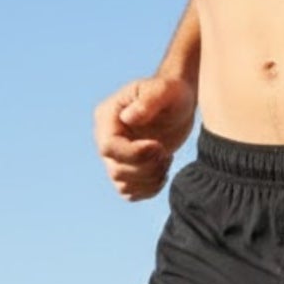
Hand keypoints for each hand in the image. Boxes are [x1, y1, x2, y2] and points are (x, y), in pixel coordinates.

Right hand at [93, 76, 196, 201]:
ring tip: (165, 159)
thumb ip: (148, 101)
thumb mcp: (164, 90)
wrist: (179, 103)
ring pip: (123, 185)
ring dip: (150, 180)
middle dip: (146, 168)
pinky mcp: (128, 170)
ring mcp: (115, 157)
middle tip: (165, 152)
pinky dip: (149, 189)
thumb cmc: (171, 91)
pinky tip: (163, 171)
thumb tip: (128, 118)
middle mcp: (105, 138)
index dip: (135, 154)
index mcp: (107, 117)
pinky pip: (130, 193)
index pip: (109, 148)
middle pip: (116, 171)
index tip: (159, 146)